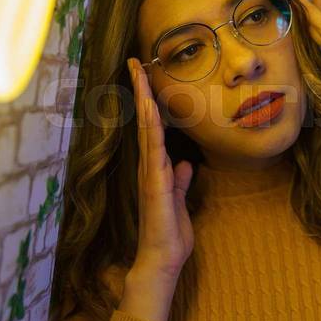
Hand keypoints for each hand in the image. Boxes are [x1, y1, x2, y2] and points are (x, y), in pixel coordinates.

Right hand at [127, 57, 194, 277]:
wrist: (162, 258)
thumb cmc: (170, 232)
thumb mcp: (180, 200)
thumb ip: (180, 181)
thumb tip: (184, 164)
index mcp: (156, 168)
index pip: (153, 127)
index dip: (150, 101)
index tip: (146, 76)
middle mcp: (149, 166)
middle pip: (145, 120)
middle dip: (141, 90)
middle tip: (135, 62)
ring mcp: (150, 173)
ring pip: (147, 128)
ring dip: (144, 100)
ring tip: (139, 73)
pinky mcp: (155, 183)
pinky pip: (153, 149)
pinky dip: (151, 127)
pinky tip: (151, 109)